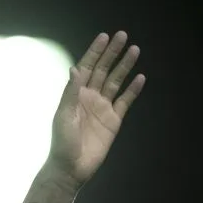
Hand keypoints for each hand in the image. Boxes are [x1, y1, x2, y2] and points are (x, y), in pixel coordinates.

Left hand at [48, 31, 144, 184]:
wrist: (71, 167)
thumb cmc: (62, 142)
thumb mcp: (64, 115)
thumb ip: (71, 92)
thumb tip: (75, 68)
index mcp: (75, 95)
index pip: (86, 68)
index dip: (94, 52)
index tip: (104, 37)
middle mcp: (89, 98)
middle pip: (103, 70)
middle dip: (112, 53)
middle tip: (122, 35)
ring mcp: (102, 108)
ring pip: (116, 82)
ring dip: (124, 66)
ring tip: (135, 49)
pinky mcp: (113, 120)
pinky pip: (125, 101)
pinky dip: (133, 90)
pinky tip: (140, 77)